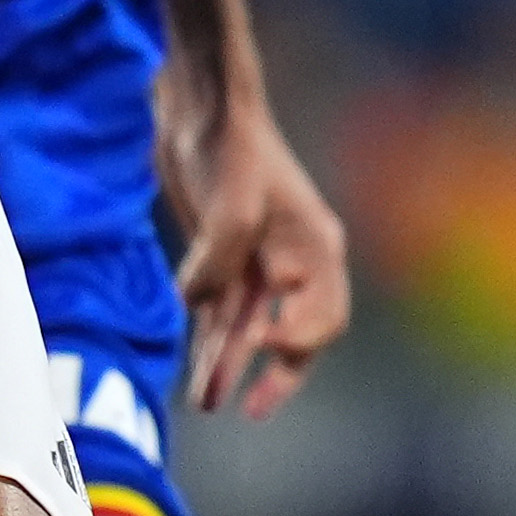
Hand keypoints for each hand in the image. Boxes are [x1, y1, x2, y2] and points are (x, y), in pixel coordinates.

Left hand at [166, 88, 355, 420]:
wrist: (201, 107)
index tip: (264, 344)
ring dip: (228, 364)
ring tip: (206, 401)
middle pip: (292, 335)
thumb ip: (221, 263)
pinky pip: (219, 311)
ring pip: (247, 329)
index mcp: (315, 250)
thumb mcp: (234, 207)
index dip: (297, 341)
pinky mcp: (221, 257)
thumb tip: (198, 303)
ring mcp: (256, 262)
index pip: (321, 317)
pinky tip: (194, 368)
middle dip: (269, 374)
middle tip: (248, 409)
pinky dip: (208, 339)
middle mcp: (293, 263)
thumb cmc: (235, 148)